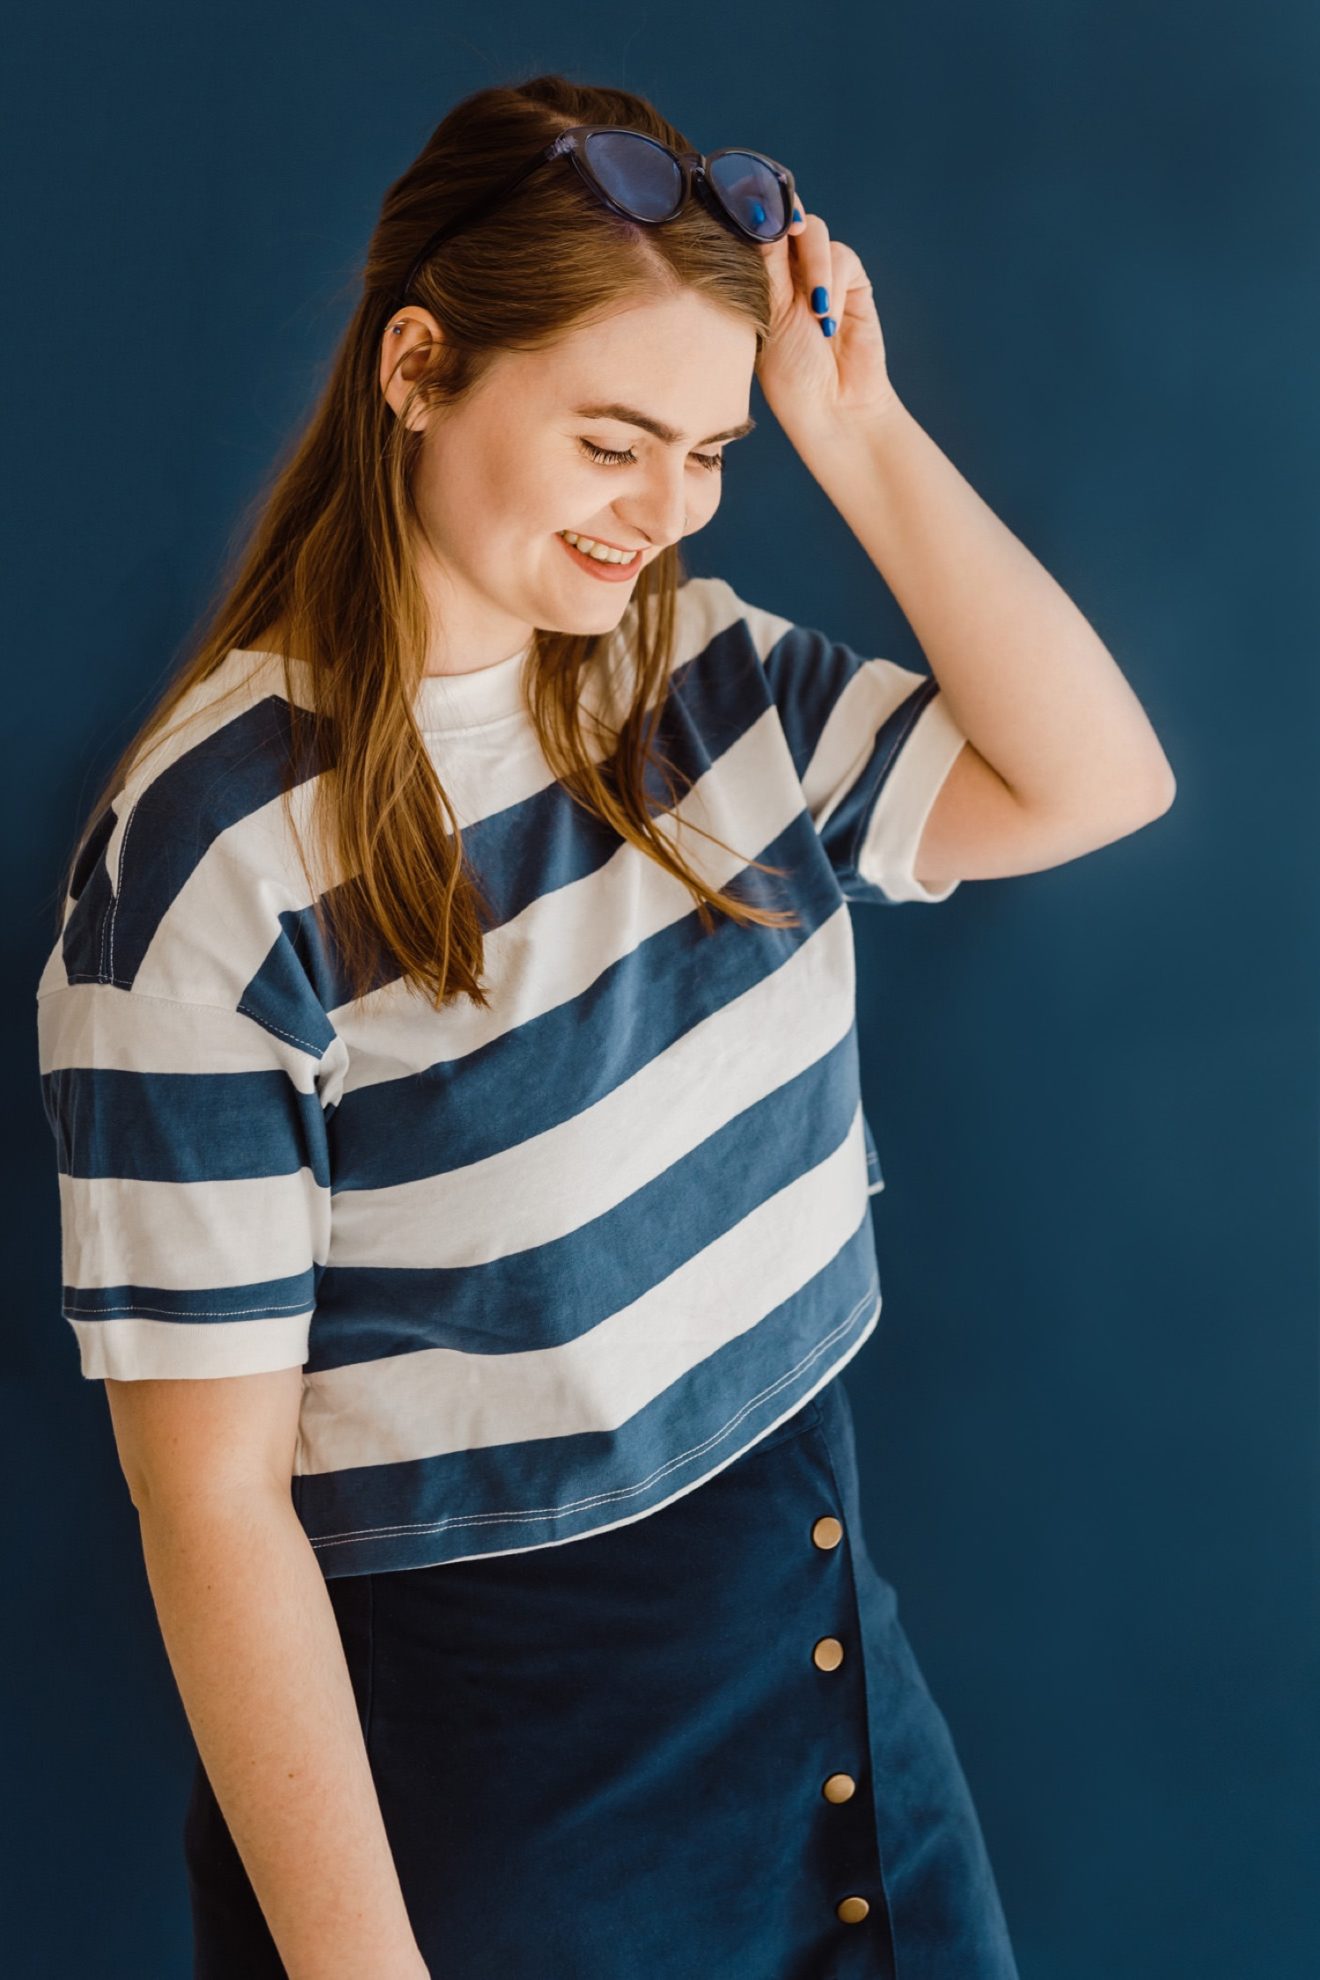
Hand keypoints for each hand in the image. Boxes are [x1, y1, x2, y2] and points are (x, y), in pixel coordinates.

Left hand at [754, 201, 900, 434]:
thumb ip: (765, 262)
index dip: (752, 204)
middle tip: (785, 225)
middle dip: (783, 214)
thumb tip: (753, 208)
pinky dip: (834, 285)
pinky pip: (842, 258)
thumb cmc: (789, 373)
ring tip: (816, 312)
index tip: (747, 200)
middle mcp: (788, 268)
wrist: (832, 406)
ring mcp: (821, 271)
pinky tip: (829, 322)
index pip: (753, 225)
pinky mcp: (852, 280)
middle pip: (786, 214)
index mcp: (757, 276)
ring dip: (814, 267)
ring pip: (814, 232)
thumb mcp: (768, 313)